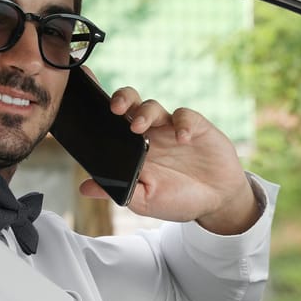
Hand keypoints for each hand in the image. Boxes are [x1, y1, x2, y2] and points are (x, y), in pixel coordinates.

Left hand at [77, 84, 259, 234]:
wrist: (216, 201)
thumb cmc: (178, 199)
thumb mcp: (144, 201)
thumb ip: (117, 192)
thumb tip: (84, 189)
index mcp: (132, 149)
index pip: (111, 123)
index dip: (99, 110)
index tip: (86, 103)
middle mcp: (150, 133)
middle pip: (130, 104)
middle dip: (121, 100)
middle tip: (115, 110)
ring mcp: (171, 128)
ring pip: (153, 107)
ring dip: (145, 113)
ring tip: (141, 127)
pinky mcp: (195, 126)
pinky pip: (185, 116)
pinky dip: (183, 124)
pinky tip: (183, 138)